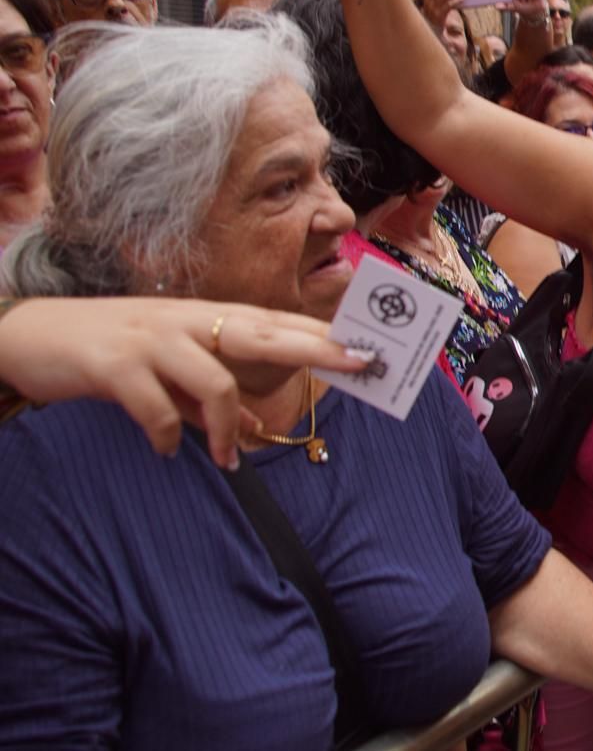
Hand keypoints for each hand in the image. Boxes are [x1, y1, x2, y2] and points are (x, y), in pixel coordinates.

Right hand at [0, 298, 371, 468]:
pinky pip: (157, 406)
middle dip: (317, 348)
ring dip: (228, 428)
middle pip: (265, 332)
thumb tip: (250, 430)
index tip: (370, 350)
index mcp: (207, 320)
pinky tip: (168, 451)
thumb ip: (210, 395)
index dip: (325, 335)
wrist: (32, 334)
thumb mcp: (170, 368)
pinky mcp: (116, 366)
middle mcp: (189, 323)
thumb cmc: (113, 351)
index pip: (278, 323)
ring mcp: (153, 341)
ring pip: (216, 379)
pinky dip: (170, 435)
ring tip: (230, 461)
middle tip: (358, 366)